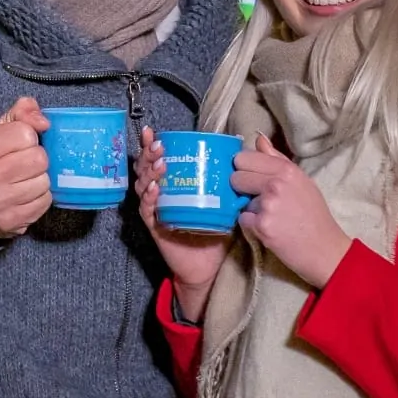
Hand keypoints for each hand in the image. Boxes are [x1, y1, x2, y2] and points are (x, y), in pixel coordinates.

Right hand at [0, 97, 50, 239]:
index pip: (26, 133)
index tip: (18, 145)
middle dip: (36, 158)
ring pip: (44, 182)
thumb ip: (21, 113)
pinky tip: (26, 194)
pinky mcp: (10, 221)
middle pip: (39, 158)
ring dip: (39, 179)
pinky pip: (44, 202)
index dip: (28, 137)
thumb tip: (44, 122)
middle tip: (25, 162)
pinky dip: (40, 197)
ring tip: (25, 179)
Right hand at [134, 128, 232, 321]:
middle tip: (158, 145)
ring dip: (149, 173)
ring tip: (159, 164)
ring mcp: (156, 210)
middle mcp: (160, 193)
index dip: (151, 144)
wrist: (208, 265)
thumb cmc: (215, 229)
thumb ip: (233, 176)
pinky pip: (147, 210)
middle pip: (145, 168)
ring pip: (143, 186)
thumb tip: (254, 146)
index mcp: (173, 183)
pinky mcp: (155, 227)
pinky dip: (149, 199)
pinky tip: (155, 190)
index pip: (158, 159)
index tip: (153, 132)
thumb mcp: (224, 199)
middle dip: (148, 154)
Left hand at [232, 135, 354, 287]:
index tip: (250, 176)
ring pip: (240, 200)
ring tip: (271, 216)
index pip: (243, 157)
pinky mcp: (261, 226)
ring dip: (250, 208)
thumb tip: (258, 139)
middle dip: (241, 188)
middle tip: (259, 198)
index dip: (243, 168)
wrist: (325, 250)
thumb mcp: (301, 180)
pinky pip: (242, 219)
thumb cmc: (314, 214)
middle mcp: (275, 183)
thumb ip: (277, 159)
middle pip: (235, 177)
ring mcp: (267, 205)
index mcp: (286, 169)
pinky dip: (251, 225)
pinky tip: (268, 228)